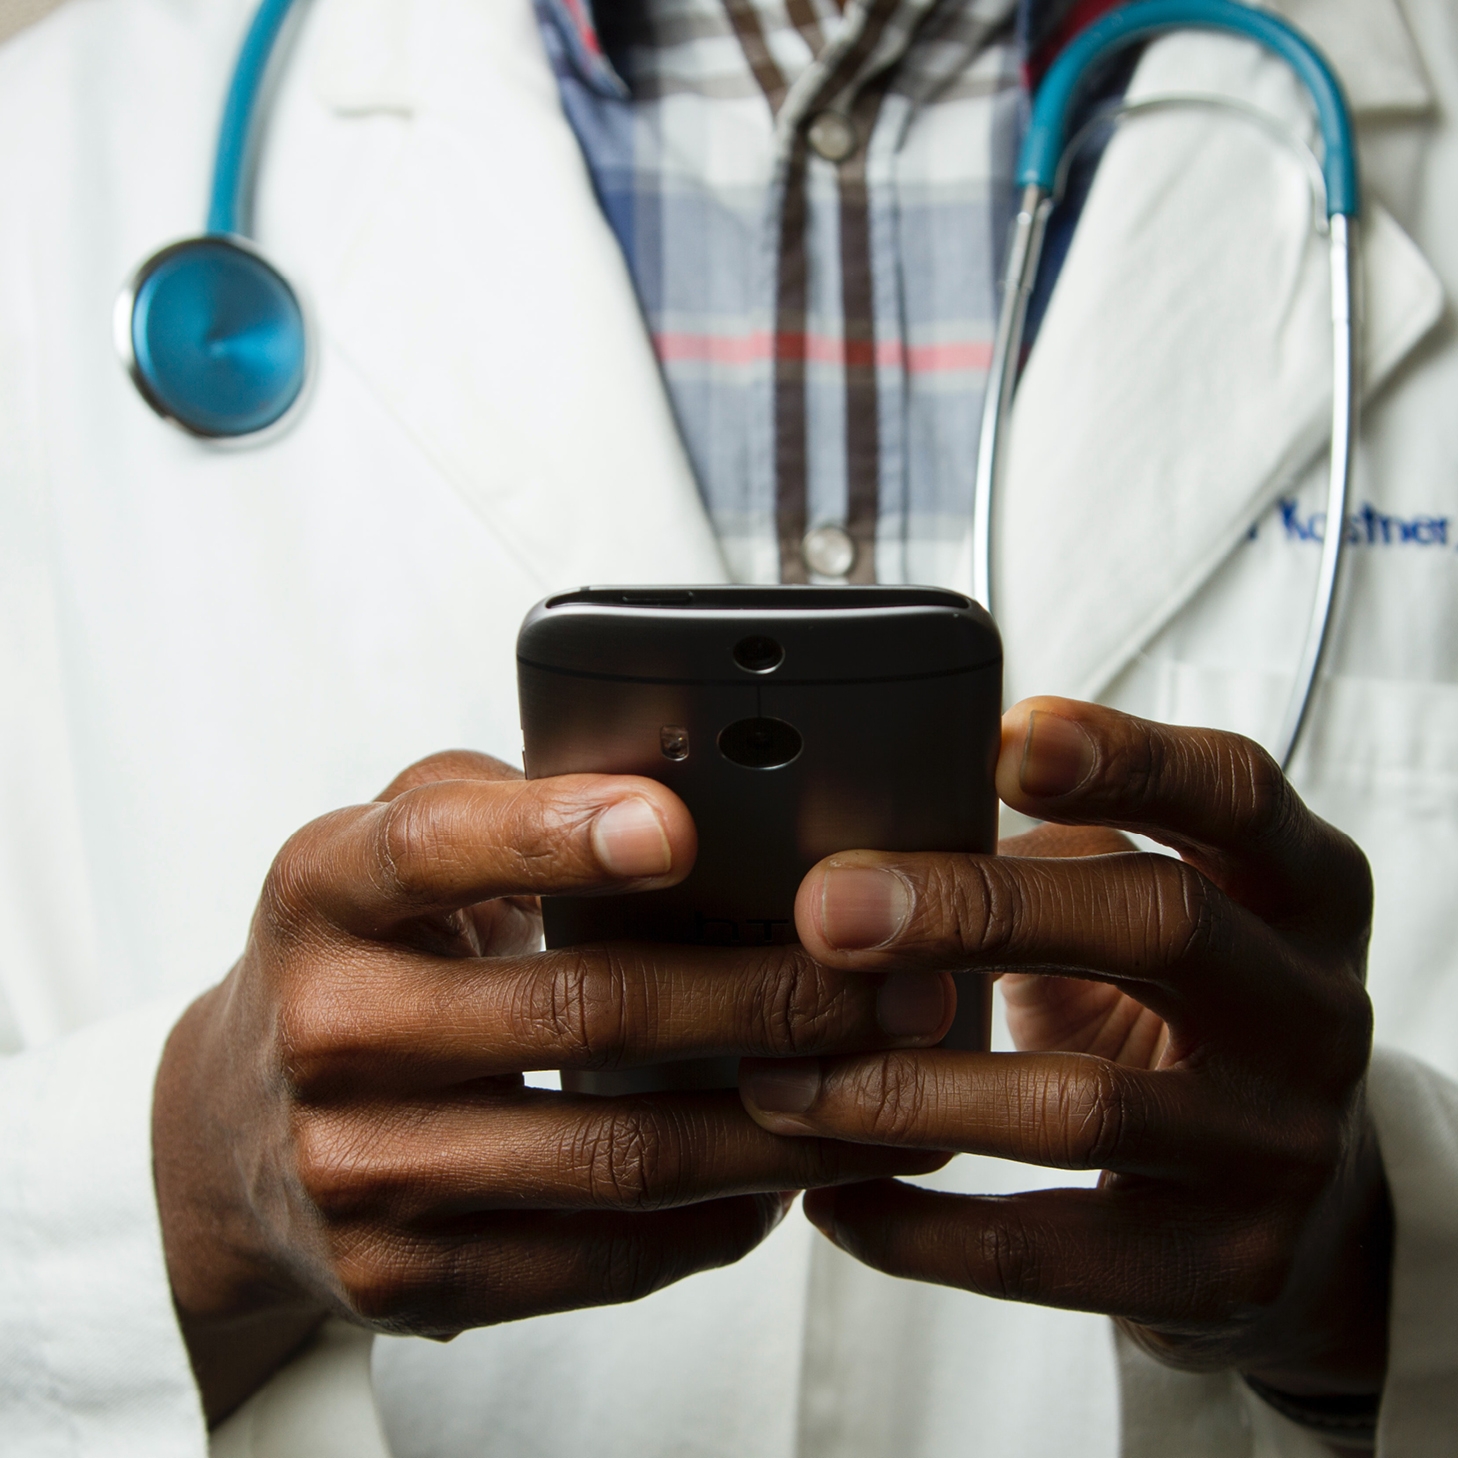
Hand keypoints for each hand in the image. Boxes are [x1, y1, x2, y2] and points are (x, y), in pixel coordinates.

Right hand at [153, 752, 952, 1422]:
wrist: (234, 1134)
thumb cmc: (359, 957)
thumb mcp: (390, 849)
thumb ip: (507, 804)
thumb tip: (683, 789)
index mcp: (325, 891)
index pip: (436, 848)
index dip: (557, 833)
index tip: (679, 827)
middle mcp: (329, 1030)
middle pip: (578, 1012)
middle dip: (764, 996)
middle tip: (889, 983)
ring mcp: (361, 1170)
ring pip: (615, 1154)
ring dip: (777, 1124)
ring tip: (884, 1086)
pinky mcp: (403, 1278)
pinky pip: (598, 1257)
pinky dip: (716, 1217)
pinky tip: (790, 1174)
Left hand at [739, 698, 1390, 1397]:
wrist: (1306, 1203)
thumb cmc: (1182, 1010)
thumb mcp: (1152, 909)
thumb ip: (1052, 856)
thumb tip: (862, 833)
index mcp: (1299, 887)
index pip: (1233, 791)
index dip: (1123, 758)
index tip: (997, 741)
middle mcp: (1312, 1009)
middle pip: (1160, 924)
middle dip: (975, 910)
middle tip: (826, 909)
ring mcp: (1279, 1146)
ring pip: (1083, 1106)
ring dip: (905, 1091)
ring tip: (778, 1083)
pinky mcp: (1226, 1269)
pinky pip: (1047, 1254)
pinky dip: (918, 1230)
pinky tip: (830, 1198)